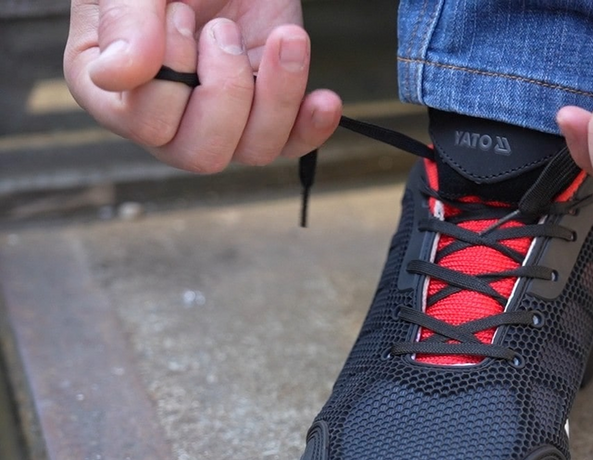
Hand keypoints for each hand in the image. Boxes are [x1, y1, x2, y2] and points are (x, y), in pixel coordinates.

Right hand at [64, 0, 341, 172]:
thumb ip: (126, 21)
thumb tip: (116, 76)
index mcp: (110, 90)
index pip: (145, 124)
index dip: (173, 72)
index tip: (181, 14)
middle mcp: (163, 118)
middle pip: (202, 154)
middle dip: (224, 89)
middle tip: (220, 29)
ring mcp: (219, 120)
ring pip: (254, 150)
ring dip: (275, 94)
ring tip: (276, 37)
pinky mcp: (266, 112)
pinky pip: (292, 144)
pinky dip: (311, 125)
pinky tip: (324, 99)